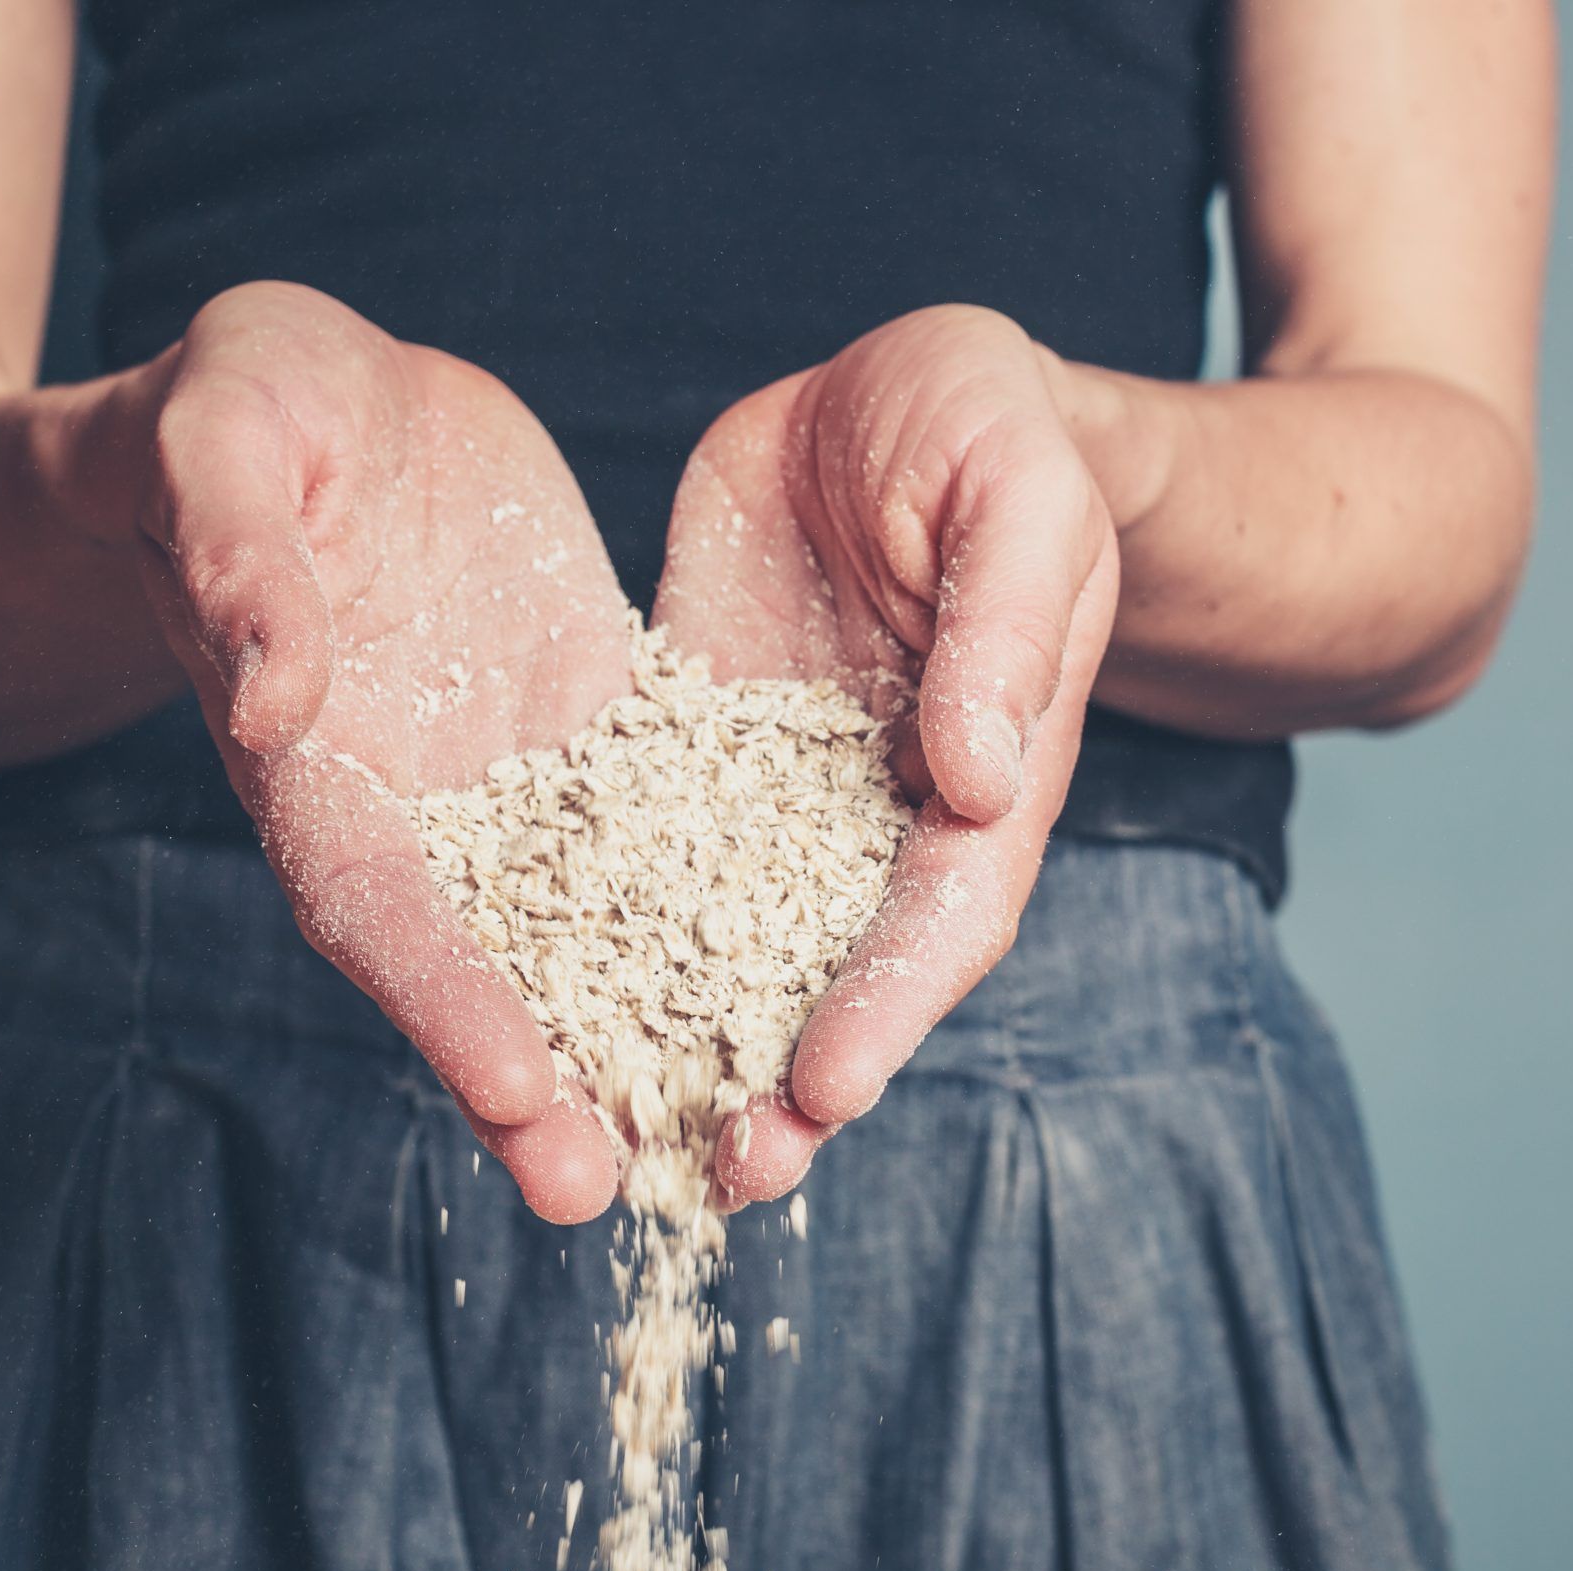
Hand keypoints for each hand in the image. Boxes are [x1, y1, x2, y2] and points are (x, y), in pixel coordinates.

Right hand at [124, 283, 631, 1222]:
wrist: (321, 393)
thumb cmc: (239, 404)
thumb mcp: (226, 436)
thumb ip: (240, 558)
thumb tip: (276, 699)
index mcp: (306, 747)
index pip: (368, 897)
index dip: (435, 998)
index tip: (510, 1091)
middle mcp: (410, 793)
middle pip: (472, 959)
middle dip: (533, 1080)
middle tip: (606, 1195)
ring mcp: (504, 771)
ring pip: (576, 926)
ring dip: (633, 1031)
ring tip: (716, 1143)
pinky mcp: (584, 721)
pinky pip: (656, 827)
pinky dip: (706, 912)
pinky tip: (785, 982)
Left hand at [654, 304, 1121, 1203]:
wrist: (892, 392)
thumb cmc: (988, 428)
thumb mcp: (1014, 492)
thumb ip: (1003, 631)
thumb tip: (974, 778)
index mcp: (987, 764)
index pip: (945, 912)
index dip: (890, 1006)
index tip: (824, 1087)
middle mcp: (887, 805)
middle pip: (847, 966)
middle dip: (793, 1078)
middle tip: (726, 1176)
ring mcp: (789, 786)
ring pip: (744, 939)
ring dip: (701, 1042)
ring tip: (640, 1144)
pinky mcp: (701, 745)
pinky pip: (654, 852)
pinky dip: (619, 937)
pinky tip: (559, 1007)